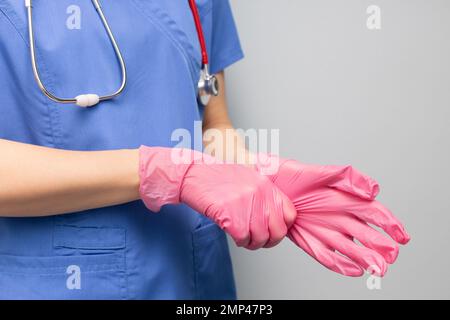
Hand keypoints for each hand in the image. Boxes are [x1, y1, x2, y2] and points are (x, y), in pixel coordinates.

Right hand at [139, 147, 296, 249]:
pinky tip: (233, 233)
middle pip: (278, 231)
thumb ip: (264, 194)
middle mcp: (260, 194)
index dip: (283, 227)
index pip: (290, 214)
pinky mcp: (231, 216)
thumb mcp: (248, 178)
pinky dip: (239, 241)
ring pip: (261, 238)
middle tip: (258, 240)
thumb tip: (274, 218)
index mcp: (266, 185)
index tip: (273, 230)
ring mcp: (246, 205)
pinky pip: (244, 239)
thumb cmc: (217, 177)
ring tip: (243, 237)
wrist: (194, 175)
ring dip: (252, 243)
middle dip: (269, 241)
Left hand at [257, 155, 409, 276]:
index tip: (401, 237)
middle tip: (390, 257)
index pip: (375, 214)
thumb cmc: (293, 175)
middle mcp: (339, 217)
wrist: (266, 185)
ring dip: (365, 259)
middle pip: (366, 235)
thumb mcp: (322, 171)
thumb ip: (349, 178)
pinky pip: (327, 255)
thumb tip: (374, 190)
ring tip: (377, 269)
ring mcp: (326, 230)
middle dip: (381, 247)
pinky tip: (354, 270)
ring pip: (350, 248)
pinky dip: (341, 264)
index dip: (391, 226)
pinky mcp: (310, 240)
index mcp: (347, 199)